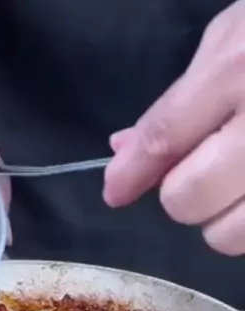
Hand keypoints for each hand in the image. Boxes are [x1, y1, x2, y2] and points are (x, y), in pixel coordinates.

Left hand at [104, 0, 244, 255]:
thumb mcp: (235, 38)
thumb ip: (180, 99)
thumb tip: (124, 150)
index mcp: (243, 69)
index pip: (167, 136)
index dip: (132, 173)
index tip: (115, 192)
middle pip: (189, 197)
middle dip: (183, 192)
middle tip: (206, 170)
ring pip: (229, 234)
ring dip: (223, 220)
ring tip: (241, 186)